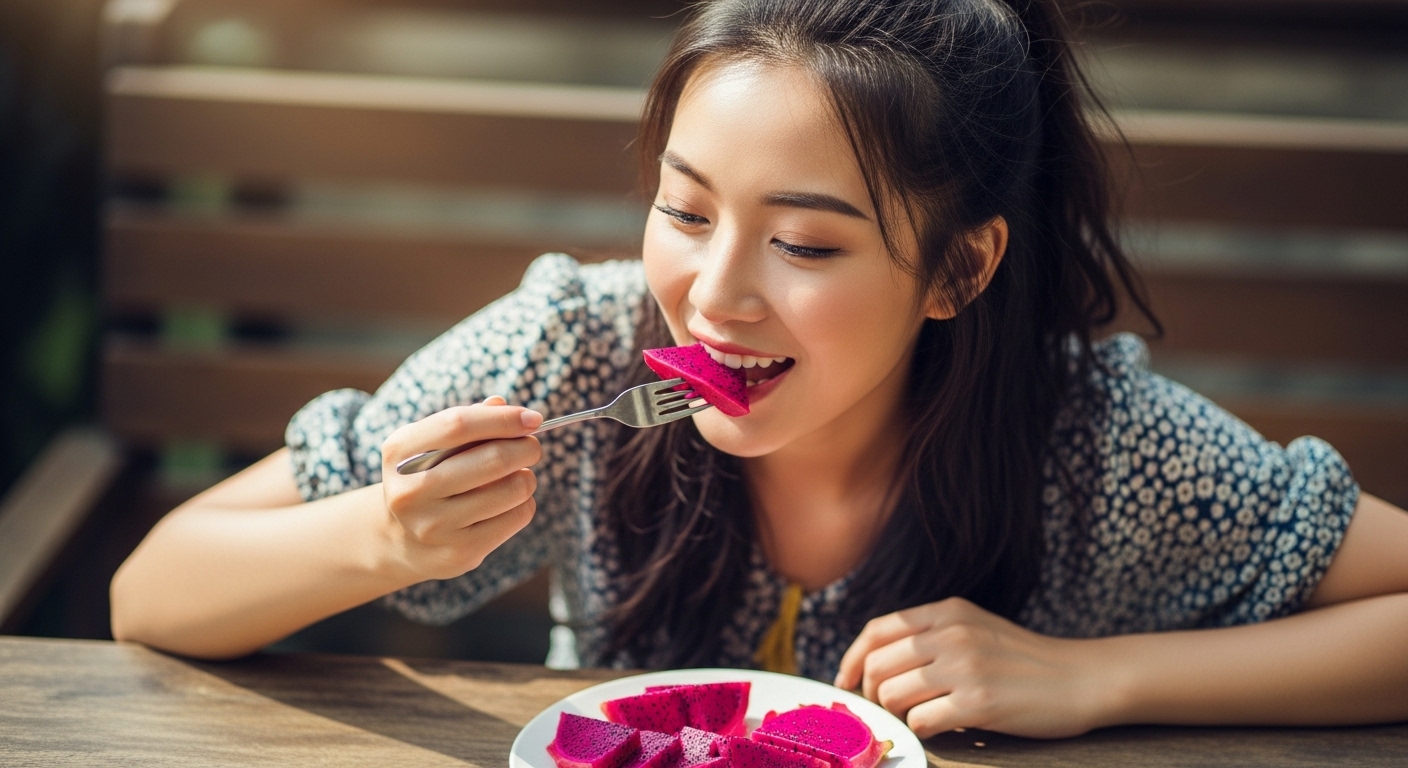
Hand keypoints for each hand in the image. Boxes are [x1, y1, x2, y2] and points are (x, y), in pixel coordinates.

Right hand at [378, 396, 542, 582]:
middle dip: (526, 448)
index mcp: (400, 452)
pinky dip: (524, 503)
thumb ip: (466, 421)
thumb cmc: (427, 476)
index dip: (503, 419)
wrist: (400, 539)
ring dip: (526, 477)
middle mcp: (411, 491)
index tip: (533, 419)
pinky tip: (509, 503)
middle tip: (532, 447)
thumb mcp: (432, 443)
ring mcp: (434, 526)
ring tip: (518, 476)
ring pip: (512, 490)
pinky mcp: (459, 552)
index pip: (459, 425)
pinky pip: (516, 517)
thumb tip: (502, 405)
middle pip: (492, 459)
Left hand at [834, 597, 1112, 738]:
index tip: (846, 682)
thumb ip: (931, 633)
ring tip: (923, 715)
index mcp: (947, 611)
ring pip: (893, 694)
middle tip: (892, 708)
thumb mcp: (975, 627)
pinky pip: (921, 720)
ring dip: (900, 713)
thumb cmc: (1024, 659)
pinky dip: (924, 729)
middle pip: (878, 666)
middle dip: (875, 693)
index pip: (878, 630)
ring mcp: (964, 667)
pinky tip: (944, 727)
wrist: (1080, 678)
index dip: (853, 658)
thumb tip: (876, 660)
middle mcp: (951, 634)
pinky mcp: (978, 702)